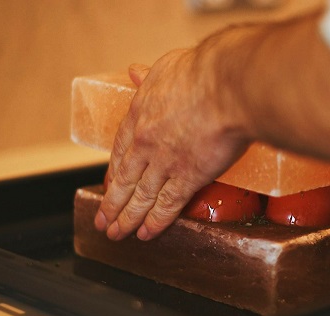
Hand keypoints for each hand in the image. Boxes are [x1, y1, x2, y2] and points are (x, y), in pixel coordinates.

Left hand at [94, 50, 250, 240]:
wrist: (226, 86)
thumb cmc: (202, 73)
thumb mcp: (167, 66)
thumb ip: (150, 76)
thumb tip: (136, 71)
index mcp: (139, 116)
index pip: (119, 150)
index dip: (113, 172)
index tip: (109, 186)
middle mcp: (146, 143)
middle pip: (124, 180)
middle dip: (112, 204)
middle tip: (103, 222)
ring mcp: (165, 162)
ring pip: (141, 197)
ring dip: (128, 219)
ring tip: (118, 235)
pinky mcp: (189, 176)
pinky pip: (168, 204)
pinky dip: (156, 221)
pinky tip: (147, 234)